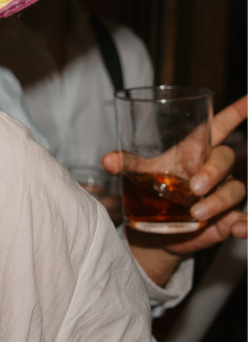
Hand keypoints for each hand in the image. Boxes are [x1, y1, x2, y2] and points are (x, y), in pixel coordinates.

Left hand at [104, 93, 247, 261]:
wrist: (155, 227)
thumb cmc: (155, 190)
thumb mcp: (141, 174)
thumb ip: (127, 164)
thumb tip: (108, 161)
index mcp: (196, 151)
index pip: (220, 126)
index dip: (236, 112)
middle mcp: (215, 169)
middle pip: (225, 159)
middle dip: (213, 171)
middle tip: (195, 186)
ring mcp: (224, 193)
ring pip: (235, 190)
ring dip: (218, 201)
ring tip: (195, 213)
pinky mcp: (227, 218)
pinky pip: (243, 219)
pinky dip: (245, 225)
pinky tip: (239, 229)